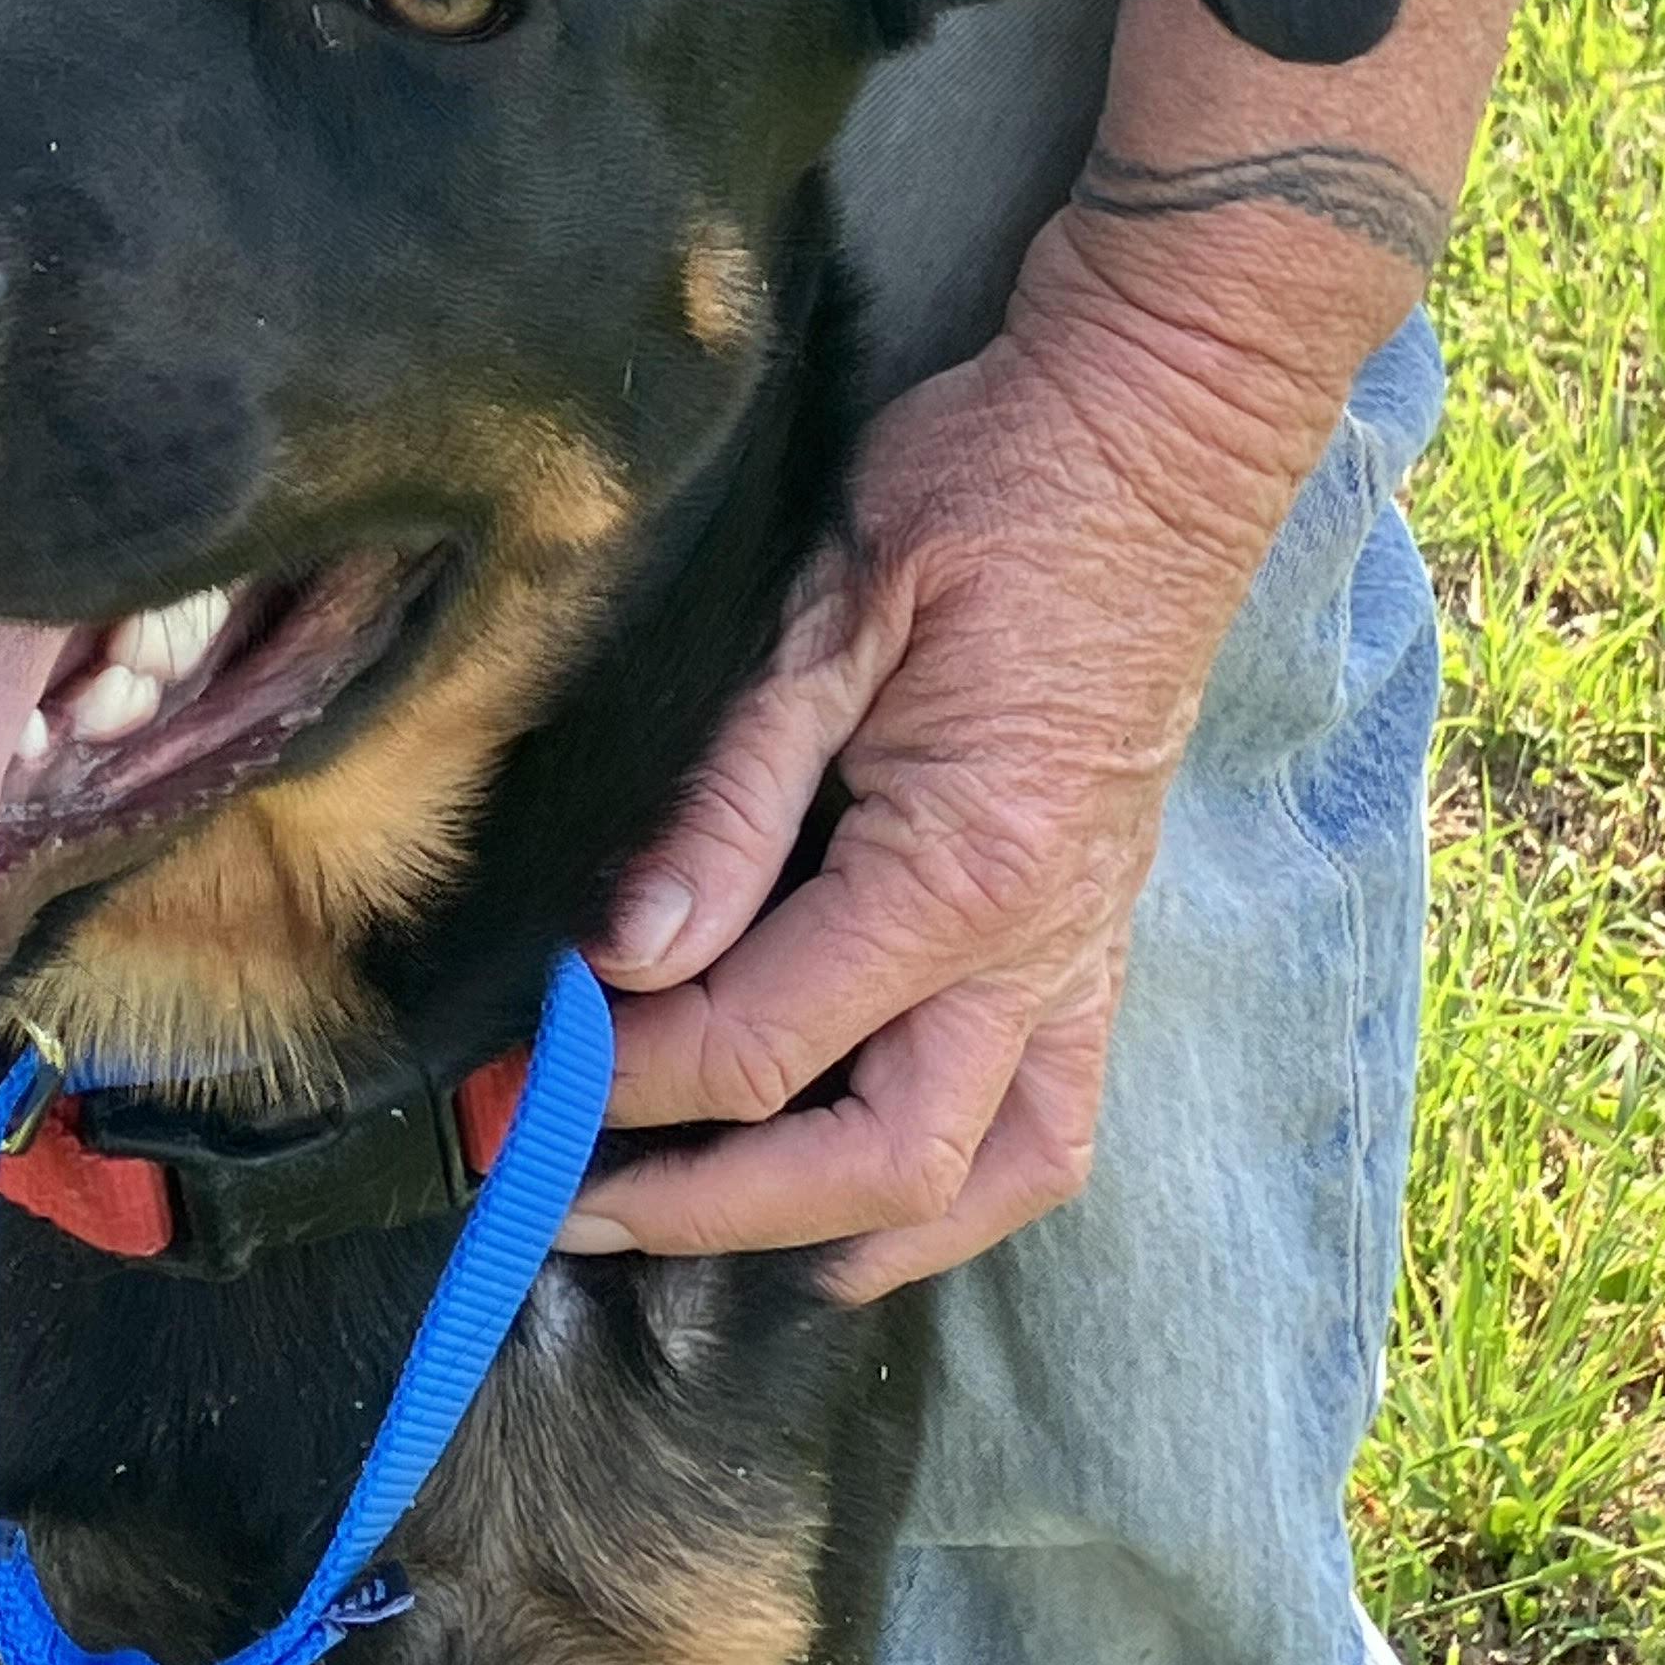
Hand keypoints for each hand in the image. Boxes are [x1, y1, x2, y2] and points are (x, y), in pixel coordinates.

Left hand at [561, 218, 1346, 1298]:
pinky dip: (955, 1196)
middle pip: (872, 1164)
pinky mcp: (1098, 936)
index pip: (755, 1040)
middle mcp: (1038, 944)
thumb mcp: (827, 612)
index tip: (505, 1077)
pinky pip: (1051, 1122)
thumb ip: (729, 801)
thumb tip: (629, 954)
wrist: (1159, 428)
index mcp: (961, 868)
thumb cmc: (988, 488)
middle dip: (704, 1209)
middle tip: (557, 1192)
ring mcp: (1081, 951)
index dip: (613, 1077)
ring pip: (983, 1180)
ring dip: (836, 1235)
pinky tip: (857, 1205)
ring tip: (694, 1236)